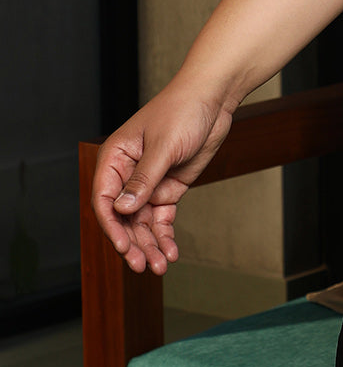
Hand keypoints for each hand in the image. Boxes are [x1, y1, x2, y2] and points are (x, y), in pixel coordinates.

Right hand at [91, 80, 234, 274]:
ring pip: (142, 224)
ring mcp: (149, 184)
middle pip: (123, 218)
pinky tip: (171, 253)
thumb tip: (121, 209)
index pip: (104, 200)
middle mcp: (127, 175)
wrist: (214, 98)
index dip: (112, 226)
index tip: (124, 247)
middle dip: (133, 243)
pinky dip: (165, 236)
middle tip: (144, 266)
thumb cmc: (183, 111)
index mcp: (115, 159)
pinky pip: (161, 219)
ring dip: (150, 246)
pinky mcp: (168, 189)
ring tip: (160, 267)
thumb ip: (144, 179)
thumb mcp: (163, 146)